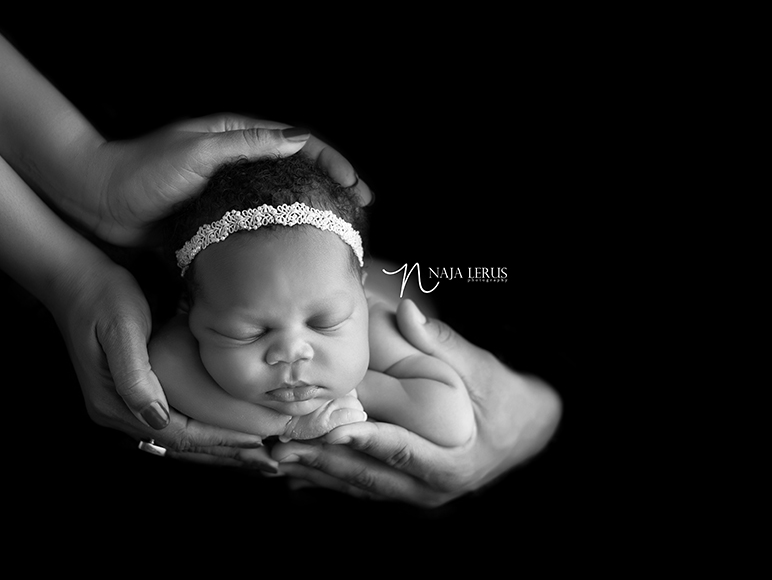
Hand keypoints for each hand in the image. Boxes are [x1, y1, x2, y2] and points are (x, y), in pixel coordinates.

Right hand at [50, 252, 263, 458]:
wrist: (74, 277)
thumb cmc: (102, 296)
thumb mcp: (121, 329)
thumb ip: (134, 375)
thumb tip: (158, 418)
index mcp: (113, 403)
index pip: (175, 435)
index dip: (217, 440)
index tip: (256, 440)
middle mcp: (116, 411)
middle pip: (177, 444)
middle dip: (222, 451)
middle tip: (267, 458)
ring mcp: (122, 403)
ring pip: (176, 435)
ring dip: (213, 443)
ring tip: (254, 448)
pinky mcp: (130, 391)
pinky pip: (171, 419)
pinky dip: (200, 426)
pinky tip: (224, 425)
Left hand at [87, 112, 372, 245]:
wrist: (97, 202)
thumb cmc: (140, 172)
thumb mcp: (197, 152)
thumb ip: (247, 146)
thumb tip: (299, 139)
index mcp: (237, 137)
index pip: (298, 143)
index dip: (333, 162)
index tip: (356, 188)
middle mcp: (238, 163)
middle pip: (296, 174)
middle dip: (332, 191)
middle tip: (360, 217)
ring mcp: (228, 195)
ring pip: (279, 205)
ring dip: (309, 219)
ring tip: (337, 240)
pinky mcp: (216, 224)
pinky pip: (255, 231)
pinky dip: (279, 242)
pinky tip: (294, 259)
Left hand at [271, 299, 561, 507]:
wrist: (527, 433)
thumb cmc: (506, 401)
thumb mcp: (485, 372)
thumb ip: (445, 345)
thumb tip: (406, 310)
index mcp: (453, 464)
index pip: (404, 453)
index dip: (369, 441)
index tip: (335, 429)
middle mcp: (430, 488)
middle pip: (369, 476)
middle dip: (324, 460)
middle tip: (283, 444)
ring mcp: (414, 493)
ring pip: (358, 486)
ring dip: (316, 472)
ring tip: (276, 455)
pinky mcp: (402, 489)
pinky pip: (359, 487)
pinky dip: (327, 479)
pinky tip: (293, 471)